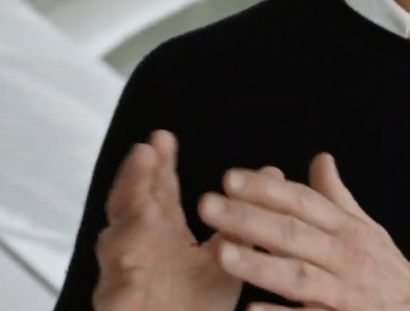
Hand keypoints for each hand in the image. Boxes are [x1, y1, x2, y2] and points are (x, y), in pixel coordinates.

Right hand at [92, 130, 250, 310]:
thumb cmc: (196, 303)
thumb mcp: (228, 255)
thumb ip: (243, 216)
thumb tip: (272, 173)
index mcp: (160, 235)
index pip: (156, 192)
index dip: (158, 165)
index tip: (162, 137)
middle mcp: (137, 253)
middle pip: (130, 212)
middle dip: (134, 183)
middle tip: (145, 153)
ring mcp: (125, 282)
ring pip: (117, 253)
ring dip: (128, 229)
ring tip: (145, 208)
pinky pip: (116, 299)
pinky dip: (121, 285)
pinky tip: (132, 268)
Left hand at [197, 153, 409, 310]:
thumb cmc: (385, 270)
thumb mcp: (367, 229)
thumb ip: (336, 197)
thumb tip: (319, 159)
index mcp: (349, 230)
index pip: (304, 203)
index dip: (267, 189)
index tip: (229, 178)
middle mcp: (347, 257)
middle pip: (294, 235)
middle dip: (249, 219)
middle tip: (208, 205)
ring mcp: (345, 294)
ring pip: (298, 277)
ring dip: (259, 265)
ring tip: (220, 252)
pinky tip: (251, 310)